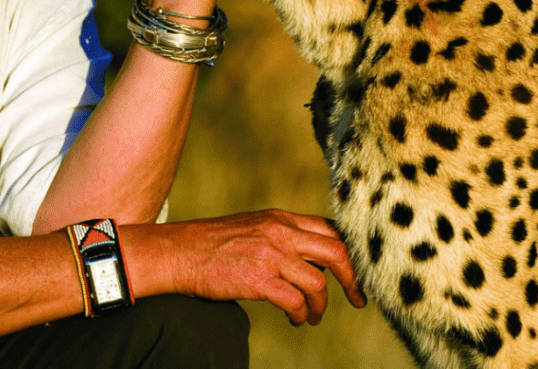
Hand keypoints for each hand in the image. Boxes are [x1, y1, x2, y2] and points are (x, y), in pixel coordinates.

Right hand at [171, 210, 366, 325]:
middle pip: (336, 252)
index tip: (354, 273)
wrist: (180, 251)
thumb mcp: (253, 227)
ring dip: (321, 306)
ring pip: (319, 282)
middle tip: (357, 298)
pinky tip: (294, 319)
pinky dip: (300, 315)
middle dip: (352, 279)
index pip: (330, 228)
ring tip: (312, 316)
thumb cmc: (213, 244)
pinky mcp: (259, 278)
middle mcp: (280, 232)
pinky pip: (296, 302)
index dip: (350, 252)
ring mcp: (270, 255)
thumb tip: (310, 255)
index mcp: (280, 218)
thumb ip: (281, 235)